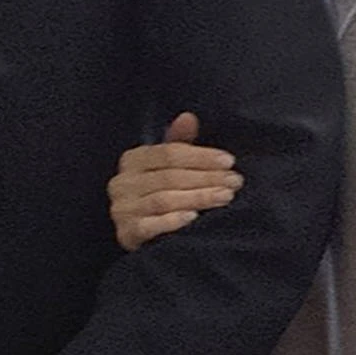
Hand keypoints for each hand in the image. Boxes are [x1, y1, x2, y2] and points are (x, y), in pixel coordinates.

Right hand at [108, 110, 241, 248]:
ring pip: (163, 199)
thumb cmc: (160, 195)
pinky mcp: (125, 234)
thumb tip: (189, 117)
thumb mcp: (170, 168)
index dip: (201, 156)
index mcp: (132, 160)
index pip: (169, 153)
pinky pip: (150, 226)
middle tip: (234, 181)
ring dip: (198, 198)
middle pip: (169, 177)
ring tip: (225, 197)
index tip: (229, 161)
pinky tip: (194, 218)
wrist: (143, 237)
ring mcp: (121, 209)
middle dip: (206, 178)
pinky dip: (173, 221)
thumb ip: (180, 144)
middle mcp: (122, 182)